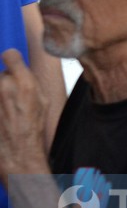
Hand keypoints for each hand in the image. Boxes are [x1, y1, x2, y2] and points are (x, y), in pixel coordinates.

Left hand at [0, 50, 47, 181]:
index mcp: (25, 83)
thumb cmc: (32, 128)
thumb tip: (20, 69)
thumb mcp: (43, 101)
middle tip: (7, 98)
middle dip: (3, 83)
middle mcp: (4, 87)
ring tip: (3, 109)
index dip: (10, 59)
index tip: (10, 64)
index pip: (10, 55)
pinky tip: (1, 116)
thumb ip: (30, 81)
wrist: (17, 152)